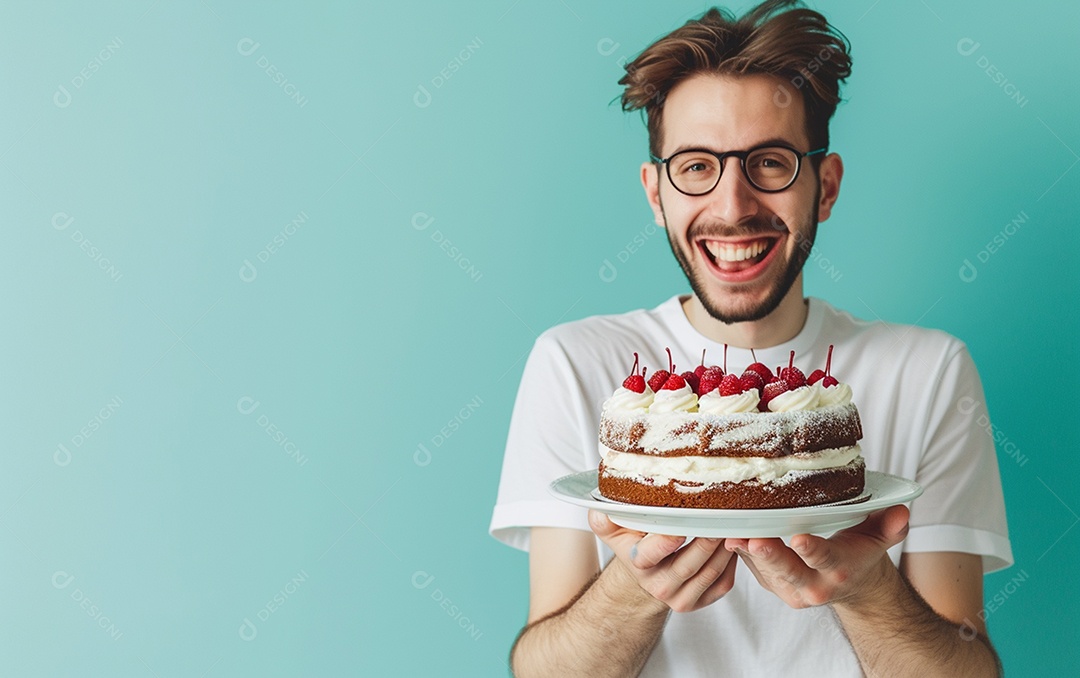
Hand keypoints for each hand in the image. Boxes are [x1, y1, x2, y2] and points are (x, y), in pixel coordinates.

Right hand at [588, 509, 736, 612]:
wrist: (644, 573)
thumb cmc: (633, 543)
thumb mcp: (613, 528)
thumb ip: (606, 517)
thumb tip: (602, 509)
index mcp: (638, 565)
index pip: (650, 555)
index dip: (666, 541)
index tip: (680, 526)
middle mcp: (659, 586)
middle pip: (688, 565)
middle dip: (707, 539)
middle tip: (722, 516)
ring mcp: (681, 597)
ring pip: (709, 573)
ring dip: (724, 549)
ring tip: (733, 525)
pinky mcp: (700, 601)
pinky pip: (722, 584)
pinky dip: (732, 563)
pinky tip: (733, 542)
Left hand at [724, 504, 909, 608]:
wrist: (851, 583)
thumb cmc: (861, 552)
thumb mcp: (879, 537)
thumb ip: (890, 526)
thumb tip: (901, 512)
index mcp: (839, 570)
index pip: (825, 560)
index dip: (812, 551)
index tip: (799, 539)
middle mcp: (813, 585)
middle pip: (788, 571)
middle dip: (770, 556)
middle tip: (752, 539)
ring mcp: (789, 589)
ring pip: (764, 570)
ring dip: (747, 552)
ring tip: (732, 531)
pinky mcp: (771, 584)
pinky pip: (752, 568)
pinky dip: (742, 551)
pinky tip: (729, 532)